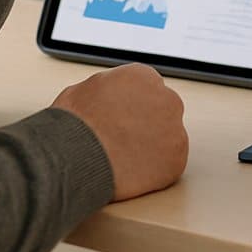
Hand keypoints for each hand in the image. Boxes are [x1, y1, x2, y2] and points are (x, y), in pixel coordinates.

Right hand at [53, 64, 188, 200]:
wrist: (76, 155)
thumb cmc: (74, 125)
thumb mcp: (83, 90)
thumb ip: (107, 92)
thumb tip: (106, 101)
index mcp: (144, 77)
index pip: (147, 91)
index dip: (133, 110)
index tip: (123, 123)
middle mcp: (166, 98)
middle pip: (162, 113)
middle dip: (146, 127)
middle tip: (124, 143)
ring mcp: (175, 130)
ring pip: (168, 140)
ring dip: (151, 149)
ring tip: (124, 161)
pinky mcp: (176, 160)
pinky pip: (168, 166)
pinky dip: (154, 172)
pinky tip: (131, 173)